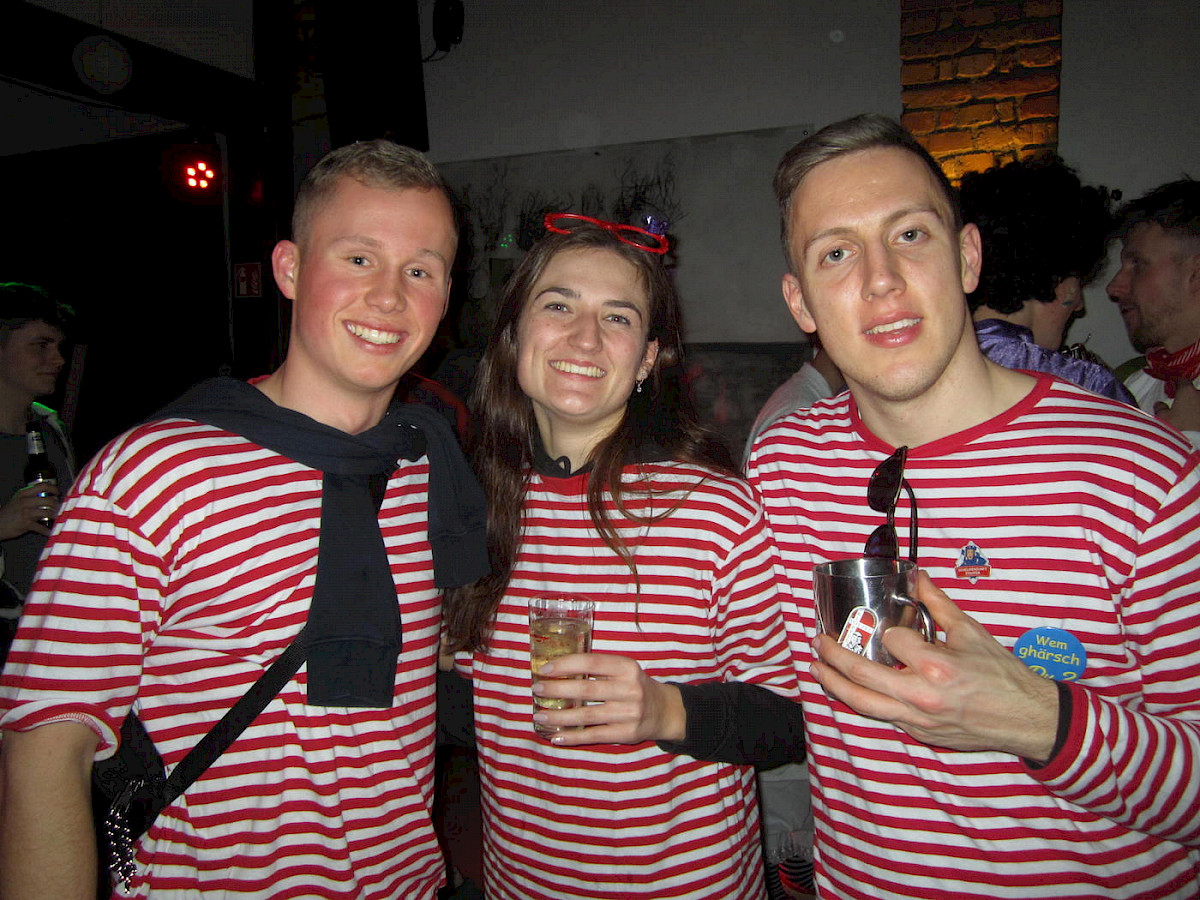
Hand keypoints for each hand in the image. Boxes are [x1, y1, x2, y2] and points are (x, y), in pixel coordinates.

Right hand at [0, 484, 59, 540]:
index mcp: (24, 493)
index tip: (57, 493)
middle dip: (57, 505)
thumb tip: (50, 497)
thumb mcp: (18, 500)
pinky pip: (42, 528)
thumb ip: (32, 497)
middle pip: (49, 500)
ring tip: (57, 518)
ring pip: (49, 512)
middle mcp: (26, 501)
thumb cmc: (10, 512)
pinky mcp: (27, 524)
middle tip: (59, 509)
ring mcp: (26, 512)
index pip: (42, 486)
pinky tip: (51, 531)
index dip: (53, 489)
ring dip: (55, 516)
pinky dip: (48, 531)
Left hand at [532, 653, 684, 746]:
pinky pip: (594, 736)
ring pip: (587, 716)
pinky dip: (573, 737)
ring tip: (539, 715)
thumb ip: (598, 668)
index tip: (545, 669)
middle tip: (536, 689)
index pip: (592, 662)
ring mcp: (629, 713)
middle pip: (587, 689)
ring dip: (559, 717)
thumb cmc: (634, 685)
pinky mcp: (626, 734)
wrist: (663, 710)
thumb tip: (557, 669)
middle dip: (558, 690)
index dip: (567, 664)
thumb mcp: (624, 670)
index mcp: (627, 667)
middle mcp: (630, 689)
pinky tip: (555, 737)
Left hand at [811, 571, 1059, 762]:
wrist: (1026, 719)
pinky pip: (883, 716)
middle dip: (833, 657)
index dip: (891, 632)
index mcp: (936, 666)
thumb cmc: (1002, 674)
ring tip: (818, 669)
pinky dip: (863, 700)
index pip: (893, 641)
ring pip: (862, 704)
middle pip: (861, 676)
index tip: (896, 629)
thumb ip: (937, 603)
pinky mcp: (919, 734)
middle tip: (818, 643)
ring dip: (834, 684)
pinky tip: (850, 689)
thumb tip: (916, 575)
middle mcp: (921, 696)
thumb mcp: (971, 631)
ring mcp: (918, 719)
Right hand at [1154, 380, 1199, 433]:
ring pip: (1198, 404)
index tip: (1172, 385)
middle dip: (1187, 397)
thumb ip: (1160, 408)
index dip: (1176, 382)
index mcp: (1187, 392)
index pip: (1182, 381)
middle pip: (1194, 392)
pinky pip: (1199, 414)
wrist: (1191, 444)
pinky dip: (1197, 416)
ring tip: (1186, 416)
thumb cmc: (1176, 429)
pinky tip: (1192, 423)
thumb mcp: (1161, 418)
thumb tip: (1159, 405)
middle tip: (1178, 404)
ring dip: (1194, 407)